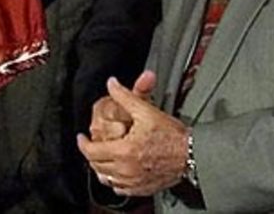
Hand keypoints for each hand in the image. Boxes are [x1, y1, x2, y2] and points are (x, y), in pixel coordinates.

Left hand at [78, 75, 187, 196]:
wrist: (191, 154)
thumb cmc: (171, 135)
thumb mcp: (146, 110)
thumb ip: (125, 96)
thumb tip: (112, 83)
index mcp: (124, 151)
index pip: (91, 152)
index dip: (83, 143)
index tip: (82, 138)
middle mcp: (126, 170)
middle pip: (97, 166)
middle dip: (92, 154)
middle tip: (93, 144)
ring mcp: (133, 182)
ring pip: (107, 179)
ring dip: (101, 167)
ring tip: (103, 157)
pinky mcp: (141, 188)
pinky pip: (120, 189)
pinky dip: (114, 180)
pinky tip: (118, 171)